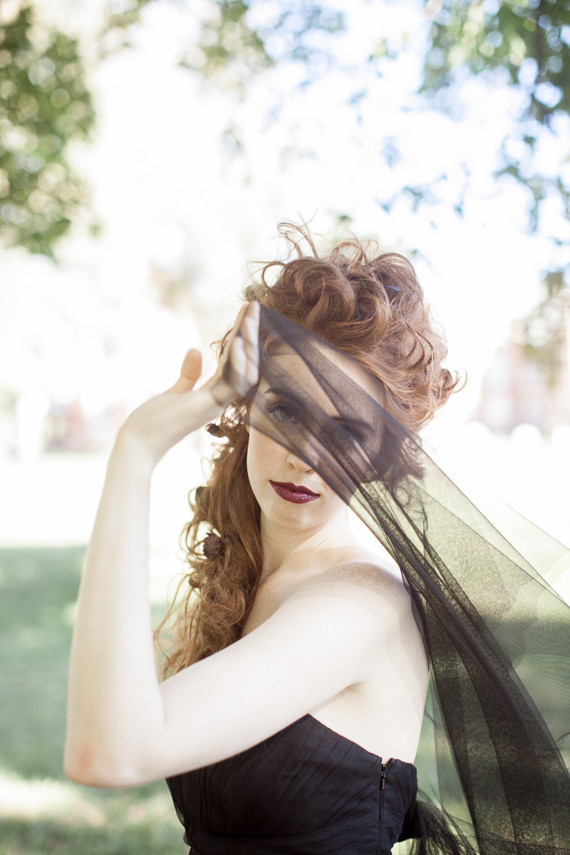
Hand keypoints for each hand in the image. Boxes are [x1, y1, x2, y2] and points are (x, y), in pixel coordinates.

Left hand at [117, 302, 258, 464]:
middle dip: (250, 334)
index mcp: (215, 394)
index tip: (247, 312)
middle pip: (245, 363)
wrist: (138, 443)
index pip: (235, 360)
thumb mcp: (174, 392)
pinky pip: (231, 384)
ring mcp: (216, 403)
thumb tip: (195, 349)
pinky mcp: (207, 406)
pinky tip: (238, 343)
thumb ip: (188, 374)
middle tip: (254, 306)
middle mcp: (221, 399)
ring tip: (249, 317)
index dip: (242, 336)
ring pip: (244, 371)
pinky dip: (236, 364)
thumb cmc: (154, 422)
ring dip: (248, 344)